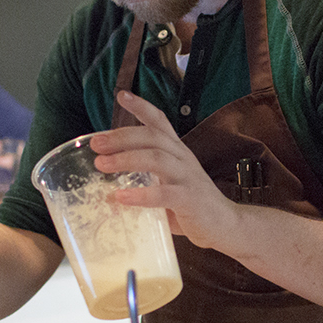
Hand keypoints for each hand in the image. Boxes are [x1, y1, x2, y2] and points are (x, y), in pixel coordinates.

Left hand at [89, 90, 241, 252]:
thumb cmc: (191, 207)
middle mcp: (183, 159)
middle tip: (96, 144)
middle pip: (152, 137)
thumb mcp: (166, 187)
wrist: (226, 226)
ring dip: (126, 159)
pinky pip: (165, 193)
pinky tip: (121, 197)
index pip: (161, 122)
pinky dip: (141, 195)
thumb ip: (143, 184)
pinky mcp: (191, 200)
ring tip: (101, 165)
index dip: (142, 107)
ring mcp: (188, 178)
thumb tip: (103, 193)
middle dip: (122, 137)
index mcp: (177, 152)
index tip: (122, 96)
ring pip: (156, 159)